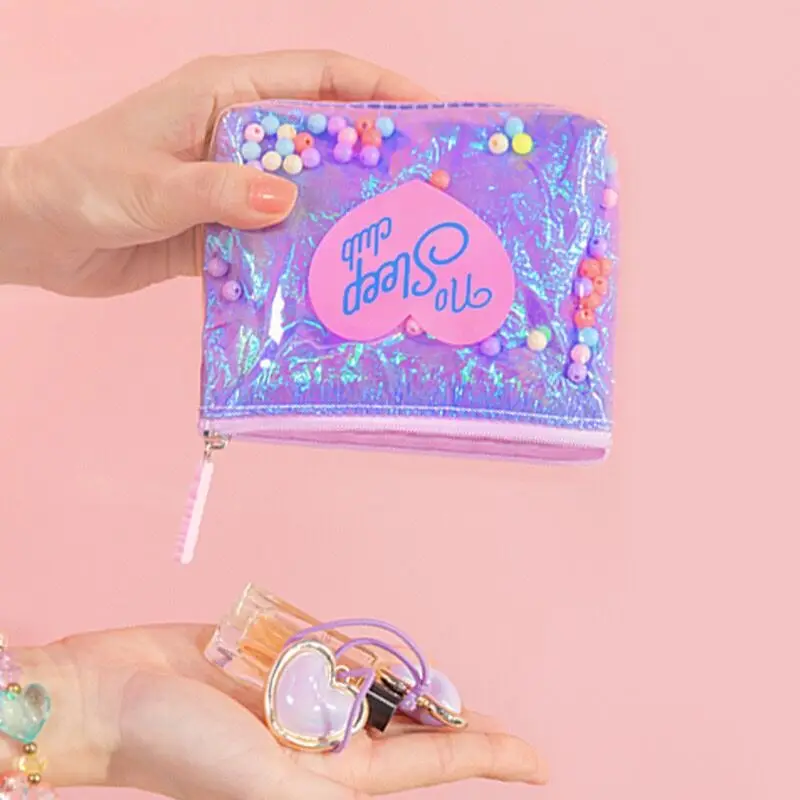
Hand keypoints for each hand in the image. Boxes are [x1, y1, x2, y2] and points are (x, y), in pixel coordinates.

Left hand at [0, 51, 434, 296]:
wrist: (36, 234)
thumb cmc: (81, 184)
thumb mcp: (151, 182)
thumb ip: (219, 190)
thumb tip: (289, 201)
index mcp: (225, 95)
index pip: (318, 76)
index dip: (376, 88)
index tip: (427, 113)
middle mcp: (238, 134)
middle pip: (324, 138)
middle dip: (375, 158)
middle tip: (423, 188)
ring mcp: (234, 183)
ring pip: (306, 192)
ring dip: (343, 214)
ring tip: (390, 239)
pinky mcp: (225, 228)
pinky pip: (277, 238)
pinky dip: (302, 254)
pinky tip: (331, 276)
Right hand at [12, 624, 545, 797]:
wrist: (113, 693)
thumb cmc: (181, 750)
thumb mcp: (269, 786)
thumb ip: (333, 789)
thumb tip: (387, 783)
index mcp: (327, 777)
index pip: (425, 765)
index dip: (484, 757)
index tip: (537, 760)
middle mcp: (320, 739)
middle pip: (408, 727)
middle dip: (453, 726)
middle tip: (504, 729)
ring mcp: (301, 697)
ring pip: (375, 684)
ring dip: (406, 683)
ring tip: (444, 698)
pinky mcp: (277, 659)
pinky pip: (335, 649)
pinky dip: (357, 651)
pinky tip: (373, 657)